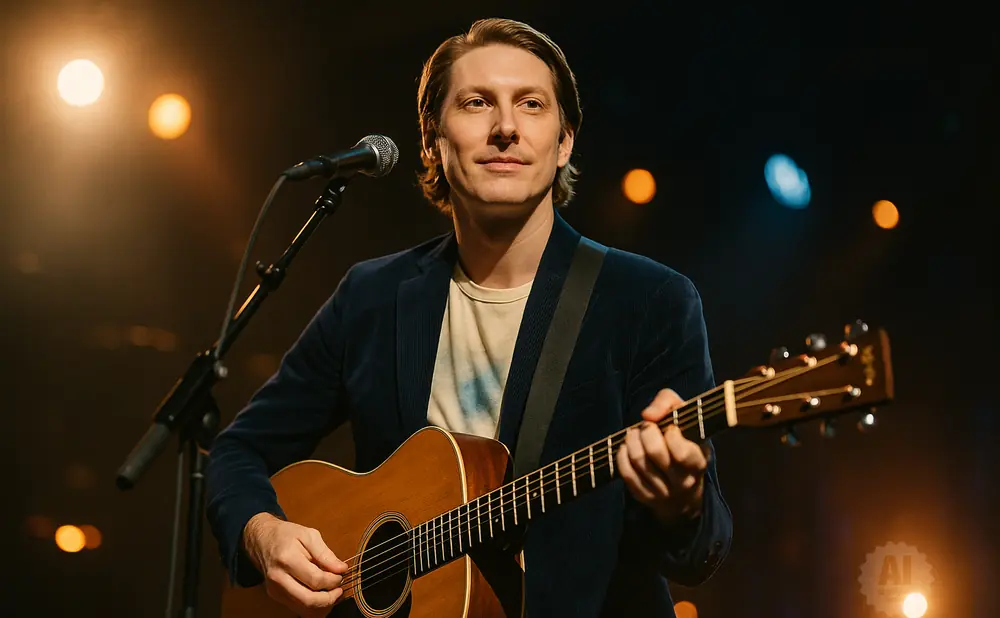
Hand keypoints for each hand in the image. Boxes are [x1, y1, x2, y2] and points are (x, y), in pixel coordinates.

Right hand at [243, 513, 348, 617]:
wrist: (262, 539)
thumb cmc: (286, 535)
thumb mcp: (309, 535)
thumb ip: (326, 554)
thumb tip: (341, 569)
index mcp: (287, 559)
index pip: (315, 579)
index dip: (333, 580)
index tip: (341, 574)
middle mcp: (278, 578)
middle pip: (308, 600)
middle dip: (329, 598)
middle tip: (339, 589)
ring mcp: (275, 589)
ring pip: (303, 608)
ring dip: (322, 604)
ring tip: (331, 592)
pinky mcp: (275, 595)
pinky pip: (297, 607)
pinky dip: (312, 605)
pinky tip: (320, 594)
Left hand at [617, 388, 709, 525]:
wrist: (683, 485)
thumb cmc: (683, 440)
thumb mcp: (684, 416)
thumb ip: (667, 402)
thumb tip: (648, 415)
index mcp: (698, 462)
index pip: (680, 450)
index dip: (669, 433)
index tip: (668, 427)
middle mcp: (683, 481)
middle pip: (655, 453)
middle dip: (645, 432)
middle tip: (646, 427)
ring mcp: (664, 492)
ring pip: (639, 462)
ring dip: (631, 441)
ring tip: (634, 434)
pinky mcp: (645, 497)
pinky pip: (627, 474)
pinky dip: (622, 456)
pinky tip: (626, 448)